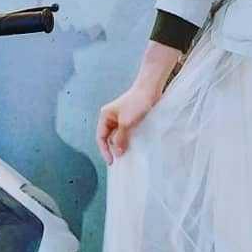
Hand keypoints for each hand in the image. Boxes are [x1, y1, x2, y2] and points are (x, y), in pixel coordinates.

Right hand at [96, 41, 179, 164]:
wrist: (150, 89)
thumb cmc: (136, 102)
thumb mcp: (126, 123)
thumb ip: (120, 138)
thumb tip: (117, 153)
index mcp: (105, 116)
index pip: (101, 137)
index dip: (105, 150)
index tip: (112, 162)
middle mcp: (111, 117)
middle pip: (108, 137)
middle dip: (113, 148)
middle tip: (120, 161)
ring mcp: (120, 118)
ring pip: (118, 136)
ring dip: (121, 145)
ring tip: (127, 155)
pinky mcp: (130, 119)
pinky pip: (126, 133)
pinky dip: (128, 140)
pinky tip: (133, 146)